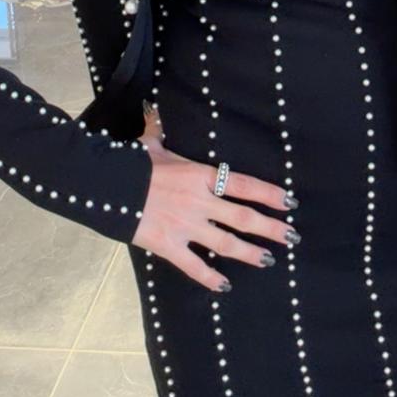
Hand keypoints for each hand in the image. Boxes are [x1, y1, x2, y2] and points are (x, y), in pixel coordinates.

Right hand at [132, 113, 297, 291]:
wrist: (105, 185)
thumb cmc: (131, 162)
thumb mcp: (152, 142)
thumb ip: (160, 129)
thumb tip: (154, 111)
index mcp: (201, 175)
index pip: (245, 184)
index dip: (270, 195)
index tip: (290, 203)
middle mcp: (199, 201)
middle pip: (244, 217)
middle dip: (271, 228)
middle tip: (292, 237)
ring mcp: (185, 225)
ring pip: (227, 243)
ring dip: (250, 253)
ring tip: (268, 260)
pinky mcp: (168, 245)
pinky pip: (194, 266)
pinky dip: (210, 278)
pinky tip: (225, 285)